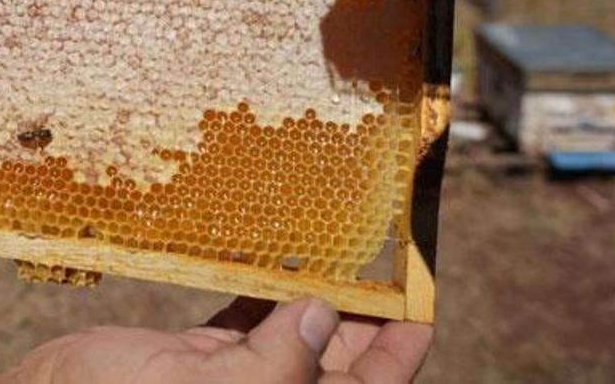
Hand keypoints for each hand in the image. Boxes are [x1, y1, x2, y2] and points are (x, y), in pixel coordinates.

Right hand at [0, 296, 431, 383]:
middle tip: (380, 258)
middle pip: (334, 365)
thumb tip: (323, 316)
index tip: (420, 301)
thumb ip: (276, 362)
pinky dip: (258, 295)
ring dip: (312, 298)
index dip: (398, 349)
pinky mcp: (194, 364)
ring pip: (292, 341)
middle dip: (358, 313)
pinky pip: (242, 327)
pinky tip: (268, 263)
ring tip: (336, 249)